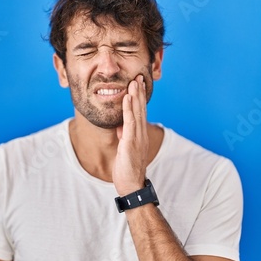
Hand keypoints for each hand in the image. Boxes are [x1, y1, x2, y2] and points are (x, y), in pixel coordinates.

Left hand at [112, 74, 148, 195]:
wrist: (131, 185)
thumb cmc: (127, 169)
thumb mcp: (124, 148)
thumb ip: (124, 135)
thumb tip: (120, 126)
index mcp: (139, 135)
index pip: (140, 112)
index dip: (140, 97)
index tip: (138, 83)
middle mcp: (141, 134)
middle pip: (141, 109)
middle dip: (139, 92)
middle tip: (139, 76)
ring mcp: (137, 138)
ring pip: (137, 113)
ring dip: (135, 96)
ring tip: (134, 81)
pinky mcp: (130, 142)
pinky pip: (130, 122)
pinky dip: (128, 109)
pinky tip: (127, 98)